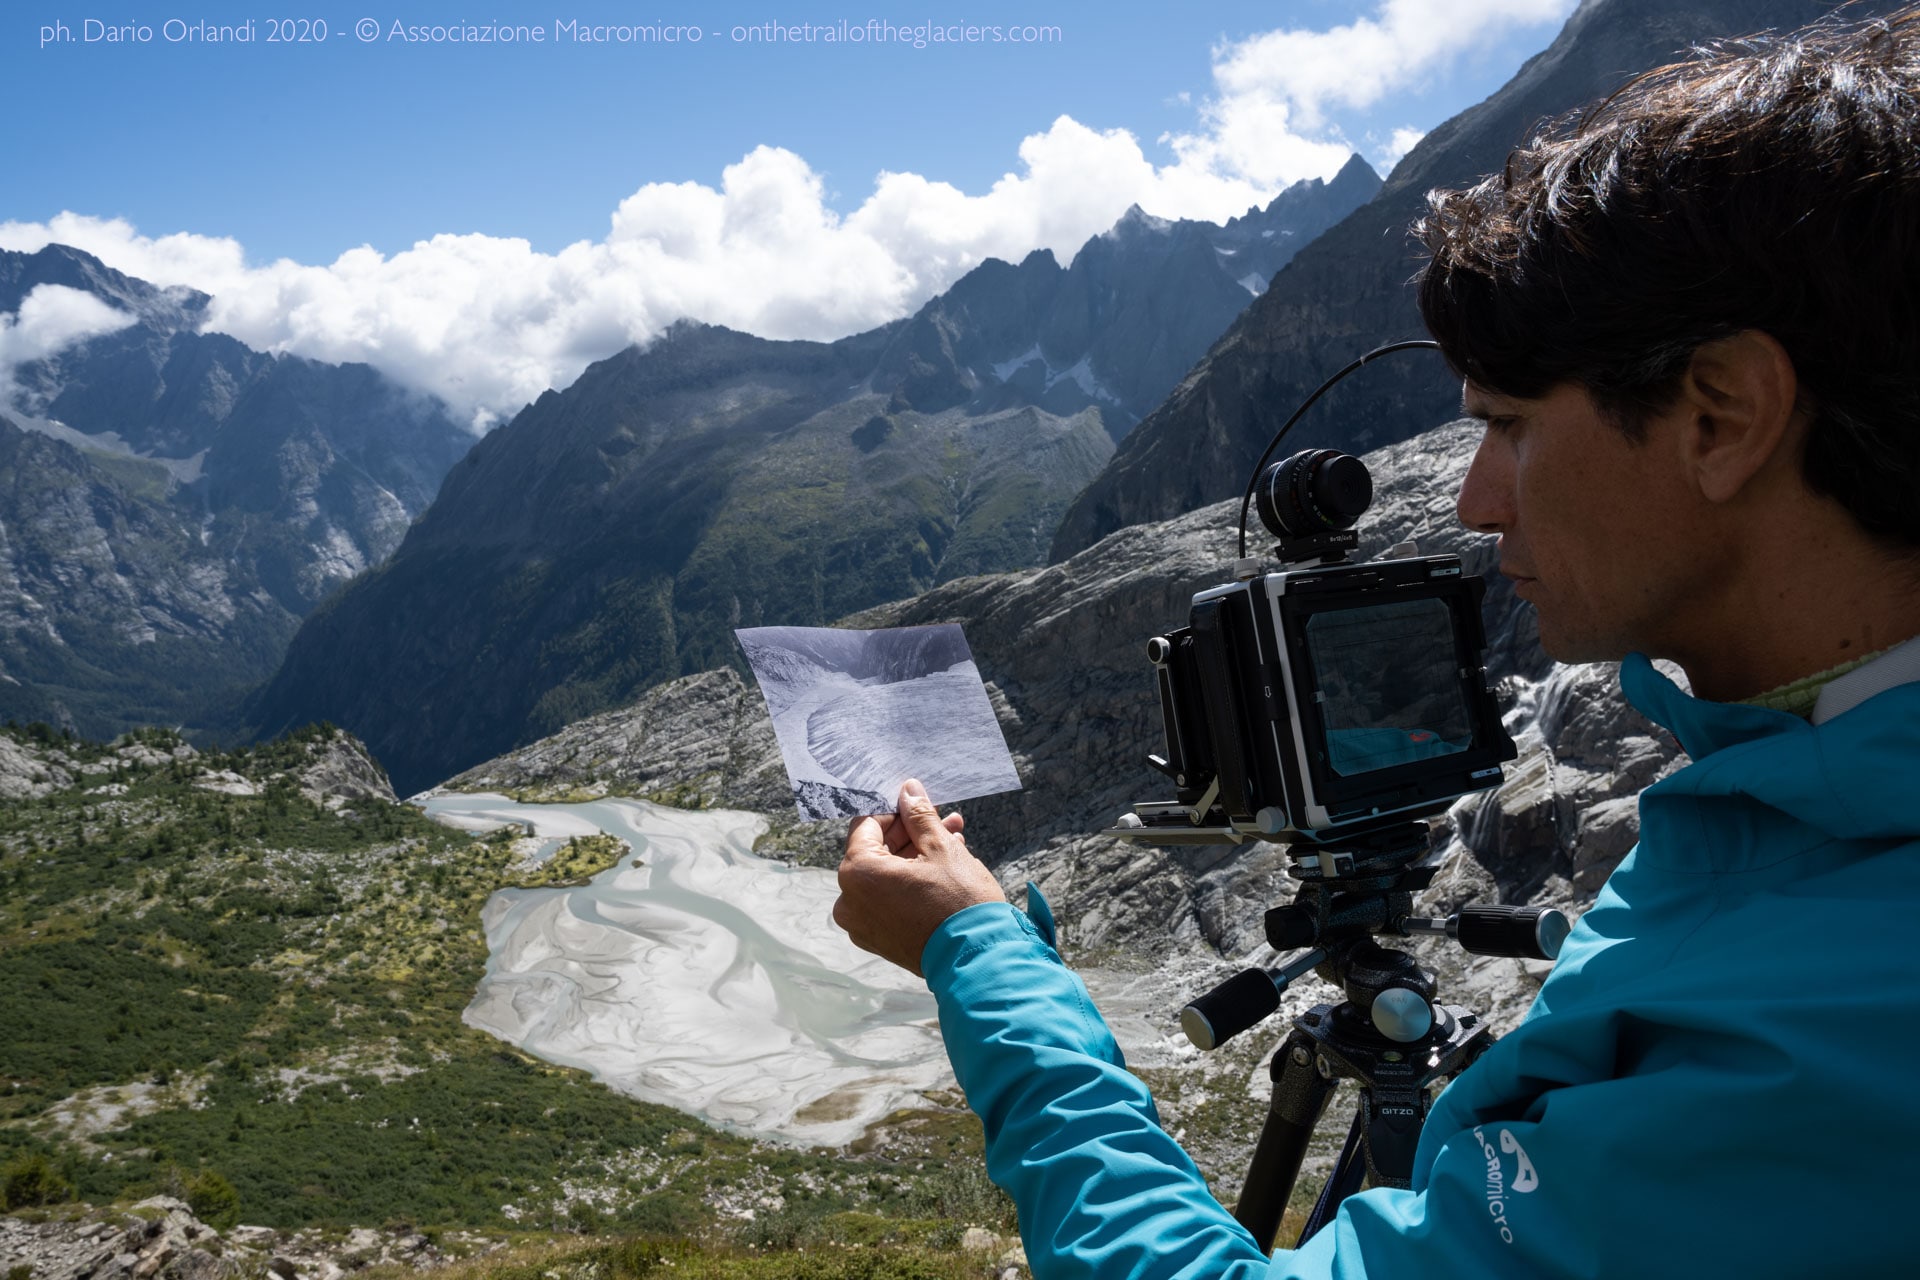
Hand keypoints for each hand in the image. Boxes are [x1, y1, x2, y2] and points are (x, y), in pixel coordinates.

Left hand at [832, 778, 1006, 976]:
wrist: (980, 961)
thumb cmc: (959, 902)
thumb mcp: (941, 848)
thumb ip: (919, 816)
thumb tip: (907, 790)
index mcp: (858, 874)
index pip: (865, 826)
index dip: (894, 811)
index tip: (918, 805)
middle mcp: (850, 901)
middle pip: (875, 852)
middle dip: (911, 834)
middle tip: (943, 821)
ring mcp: (862, 925)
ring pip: (886, 877)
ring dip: (916, 857)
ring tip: (954, 841)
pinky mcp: (879, 940)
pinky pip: (888, 900)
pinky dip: (910, 883)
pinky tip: (943, 868)